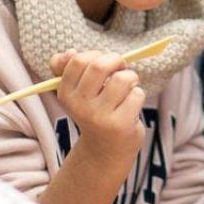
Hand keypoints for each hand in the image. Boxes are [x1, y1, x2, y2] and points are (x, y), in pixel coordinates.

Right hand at [52, 50, 145, 166]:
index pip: (78, 60)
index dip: (96, 55)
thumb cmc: (94, 113)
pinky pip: (136, 95)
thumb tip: (69, 52)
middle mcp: (79, 106)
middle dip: (116, 61)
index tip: (104, 64)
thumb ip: (66, 69)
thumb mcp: (76, 93)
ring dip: (131, 78)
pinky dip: (138, 96)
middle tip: (121, 69)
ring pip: (123, 79)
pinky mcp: (119, 125)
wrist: (105, 151)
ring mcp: (99, 117)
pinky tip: (130, 106)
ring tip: (128, 88)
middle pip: (100, 66)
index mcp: (65, 94)